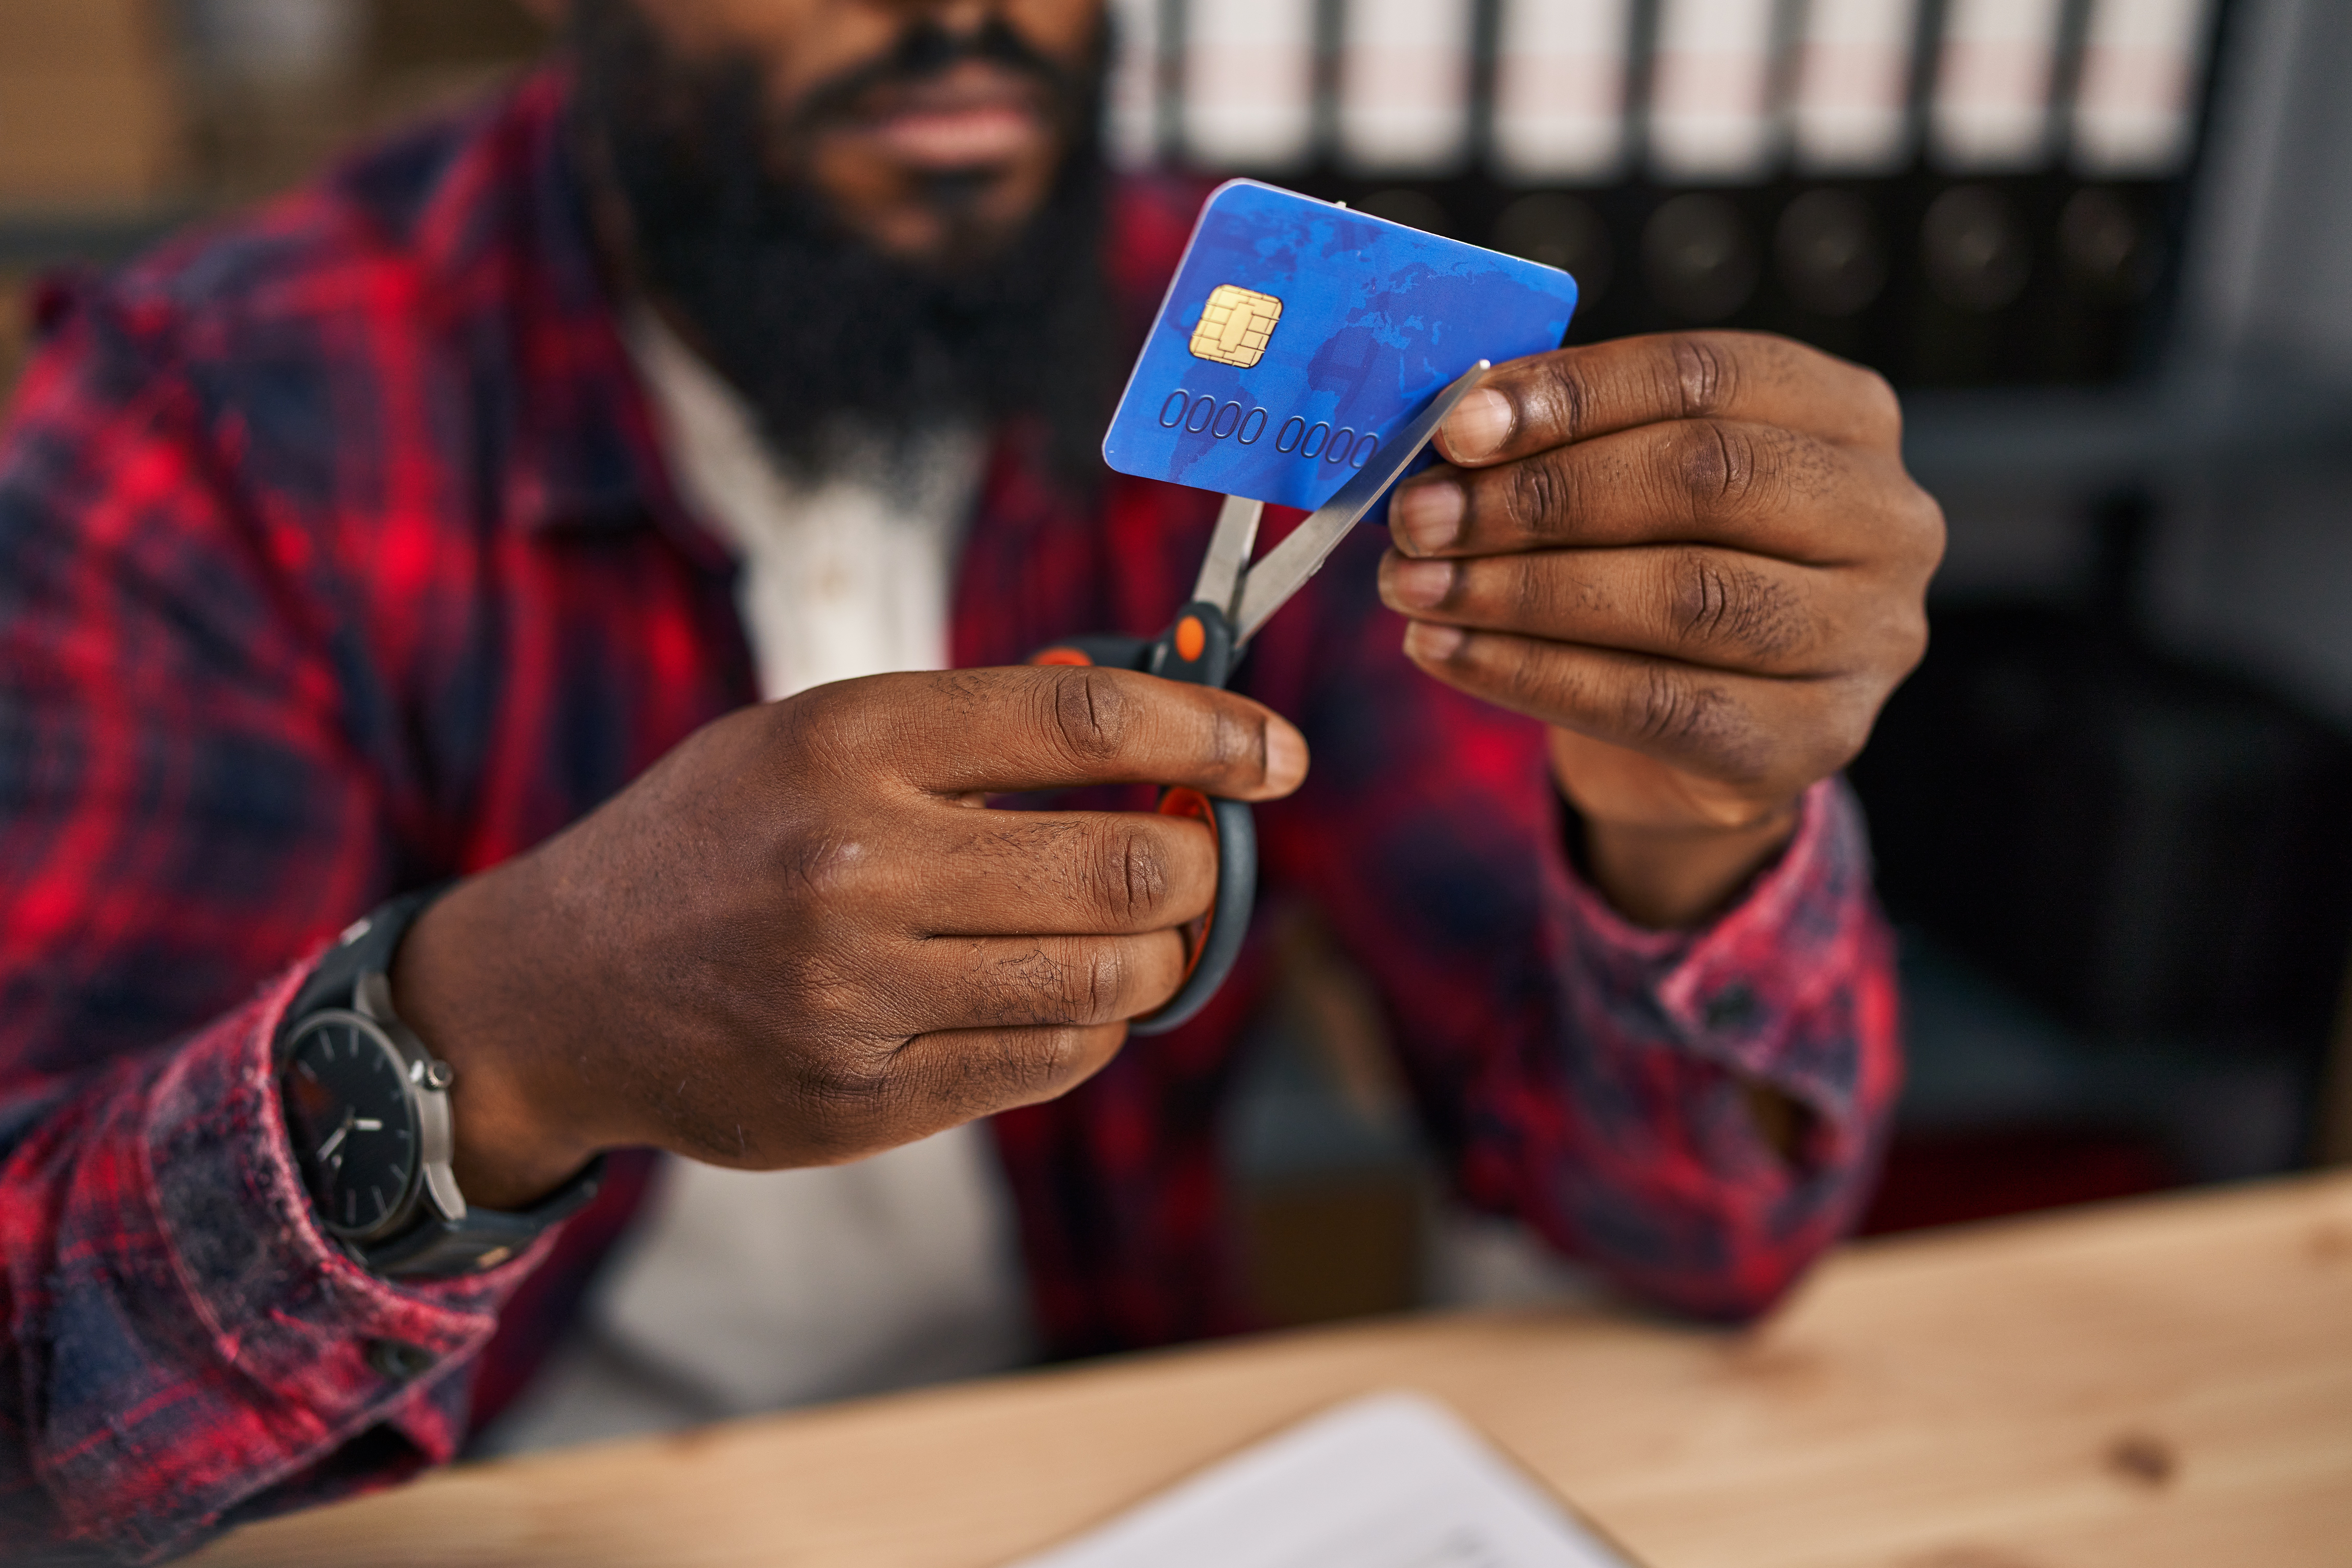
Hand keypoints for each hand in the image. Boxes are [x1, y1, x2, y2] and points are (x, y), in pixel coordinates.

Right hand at [391, 668, 1307, 1207]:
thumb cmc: (712, 841)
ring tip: (1139, 925)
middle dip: (1200, 862)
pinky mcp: (859, 1103)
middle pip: (1121, 865)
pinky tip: (1067, 994)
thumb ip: (972, 728)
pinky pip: (1049, 1068)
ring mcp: (854, 998)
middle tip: (1199, 853)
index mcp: (845, 743)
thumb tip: (1147, 711)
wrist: (557, 991)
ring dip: (1161, 952)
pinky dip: (1093, 1028)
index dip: (1207, 733)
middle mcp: (852, 868)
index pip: (1079, 723)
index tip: (1277, 752)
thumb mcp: (813, 736)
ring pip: (1106, 982)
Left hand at [1378, 332, 1941, 924]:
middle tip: (1420, 515)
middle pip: (1703, 479)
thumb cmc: (1664, 566)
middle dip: (1540, 497)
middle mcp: (1887, 521)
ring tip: (1413, 586)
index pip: (1706, 375)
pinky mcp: (1812, 740)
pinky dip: (1530, 675)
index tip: (1457, 425)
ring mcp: (1866, 639)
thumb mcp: (1634, 480)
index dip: (1574, 395)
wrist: (1709, 727)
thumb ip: (1566, 438)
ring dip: (1522, 590)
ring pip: (1682, 596)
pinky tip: (1444, 650)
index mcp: (1849, 417)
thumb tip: (1452, 422)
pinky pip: (1654, 704)